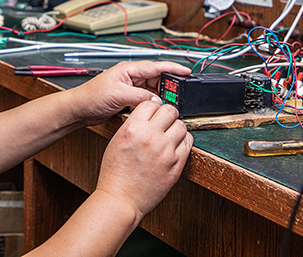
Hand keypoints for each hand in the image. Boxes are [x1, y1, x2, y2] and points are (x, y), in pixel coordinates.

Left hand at [67, 61, 190, 125]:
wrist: (79, 109)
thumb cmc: (91, 96)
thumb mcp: (118, 95)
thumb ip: (140, 97)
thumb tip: (157, 100)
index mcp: (129, 69)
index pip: (155, 66)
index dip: (172, 68)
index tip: (186, 72)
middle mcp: (131, 76)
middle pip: (157, 78)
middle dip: (169, 85)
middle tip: (181, 94)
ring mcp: (130, 87)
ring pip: (153, 90)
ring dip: (162, 96)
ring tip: (171, 104)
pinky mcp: (129, 99)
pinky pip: (147, 99)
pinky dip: (154, 104)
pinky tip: (158, 109)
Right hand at [95, 99, 192, 218]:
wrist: (121, 199)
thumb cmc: (115, 173)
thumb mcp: (117, 140)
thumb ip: (134, 125)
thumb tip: (149, 116)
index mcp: (133, 129)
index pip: (151, 103)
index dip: (153, 108)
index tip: (154, 113)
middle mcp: (151, 137)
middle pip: (170, 110)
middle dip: (167, 114)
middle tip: (164, 122)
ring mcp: (165, 151)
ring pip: (181, 125)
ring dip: (176, 128)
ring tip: (169, 135)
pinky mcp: (176, 164)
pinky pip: (188, 143)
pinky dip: (182, 141)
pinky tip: (174, 146)